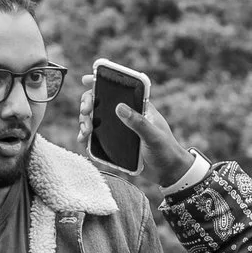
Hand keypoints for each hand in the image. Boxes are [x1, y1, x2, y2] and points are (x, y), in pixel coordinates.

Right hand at [78, 74, 196, 188]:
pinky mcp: (114, 143)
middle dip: (88, 104)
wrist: (167, 172)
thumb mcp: (153, 136)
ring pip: (95, 119)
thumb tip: (119, 107)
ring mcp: (119, 129)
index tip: (87, 80)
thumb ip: (138, 122)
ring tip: (85, 131)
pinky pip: (96, 137)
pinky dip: (87, 137)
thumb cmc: (166, 151)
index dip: (102, 82)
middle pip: (101, 103)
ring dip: (85, 122)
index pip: (119, 89)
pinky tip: (83, 140)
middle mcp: (127, 116)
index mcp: (138, 108)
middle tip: (85, 111)